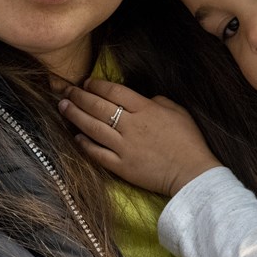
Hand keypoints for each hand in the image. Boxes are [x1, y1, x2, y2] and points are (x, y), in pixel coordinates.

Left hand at [59, 78, 221, 196]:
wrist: (193, 173)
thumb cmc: (189, 141)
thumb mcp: (177, 111)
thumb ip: (157, 101)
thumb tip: (143, 99)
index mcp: (145, 109)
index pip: (113, 91)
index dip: (96, 85)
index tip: (86, 82)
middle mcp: (131, 125)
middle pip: (98, 106)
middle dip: (79, 96)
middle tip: (66, 90)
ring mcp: (124, 147)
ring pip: (92, 127)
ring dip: (75, 115)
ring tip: (63, 107)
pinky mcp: (121, 166)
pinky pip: (97, 153)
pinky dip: (84, 144)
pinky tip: (76, 137)